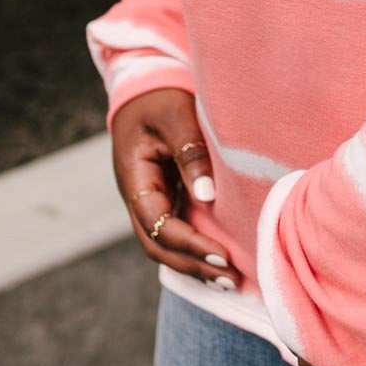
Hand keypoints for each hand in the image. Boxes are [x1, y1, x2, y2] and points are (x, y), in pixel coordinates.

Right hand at [111, 88, 239, 286]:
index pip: (158, 225)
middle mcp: (139, 197)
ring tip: (230, 280)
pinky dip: (196, 248)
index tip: (222, 256)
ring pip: (166, 244)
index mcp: (135, 179)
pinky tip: (220, 258)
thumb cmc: (162, 97)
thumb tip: (207, 196)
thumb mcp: (176, 116)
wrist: (147, 85)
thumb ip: (189, 153)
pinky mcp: (165, 196)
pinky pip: (176, 230)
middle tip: (231, 279)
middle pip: (159, 246)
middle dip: (193, 266)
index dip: (189, 245)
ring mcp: (150, 199)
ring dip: (194, 264)